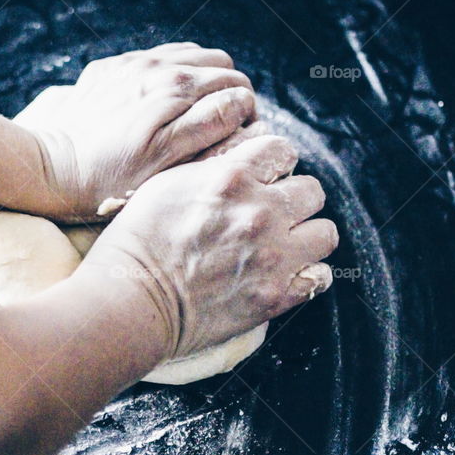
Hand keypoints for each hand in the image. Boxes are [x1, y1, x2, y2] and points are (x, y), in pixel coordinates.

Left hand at [15, 42, 255, 221]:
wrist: (50, 168)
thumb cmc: (109, 177)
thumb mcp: (165, 160)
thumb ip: (208, 126)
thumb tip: (240, 104)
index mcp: (177, 88)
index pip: (237, 89)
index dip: (244, 116)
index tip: (236, 140)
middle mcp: (157, 66)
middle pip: (220, 66)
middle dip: (228, 94)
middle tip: (220, 128)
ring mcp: (133, 63)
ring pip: (192, 56)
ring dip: (204, 82)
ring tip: (194, 116)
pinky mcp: (112, 67)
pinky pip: (158, 57)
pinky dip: (173, 76)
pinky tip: (163, 105)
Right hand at [78, 135, 337, 358]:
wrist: (130, 303)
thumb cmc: (135, 244)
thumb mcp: (165, 185)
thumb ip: (211, 169)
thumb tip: (240, 163)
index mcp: (231, 178)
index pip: (283, 151)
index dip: (275, 166)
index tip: (265, 180)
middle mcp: (259, 212)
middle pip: (312, 191)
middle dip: (294, 200)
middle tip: (273, 216)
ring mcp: (272, 256)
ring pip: (325, 233)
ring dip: (307, 237)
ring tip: (285, 246)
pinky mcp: (275, 296)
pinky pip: (320, 277)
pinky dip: (308, 276)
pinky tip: (286, 275)